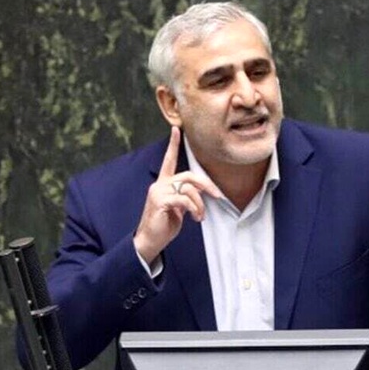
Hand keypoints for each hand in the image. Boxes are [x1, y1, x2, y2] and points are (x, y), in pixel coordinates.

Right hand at [133, 127, 220, 263]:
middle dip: (206, 184)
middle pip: (188, 175)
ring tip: (200, 216)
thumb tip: (200, 192)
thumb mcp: (178, 208)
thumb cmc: (165, 224)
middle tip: (218, 196)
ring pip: (188, 189)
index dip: (173, 145)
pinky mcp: (160, 202)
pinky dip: (194, 209)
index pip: (169, 160)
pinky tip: (195, 218)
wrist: (150, 241)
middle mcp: (159, 184)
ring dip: (199, 204)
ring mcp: (158, 192)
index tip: (176, 129)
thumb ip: (186, 196)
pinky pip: (184, 200)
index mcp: (163, 183)